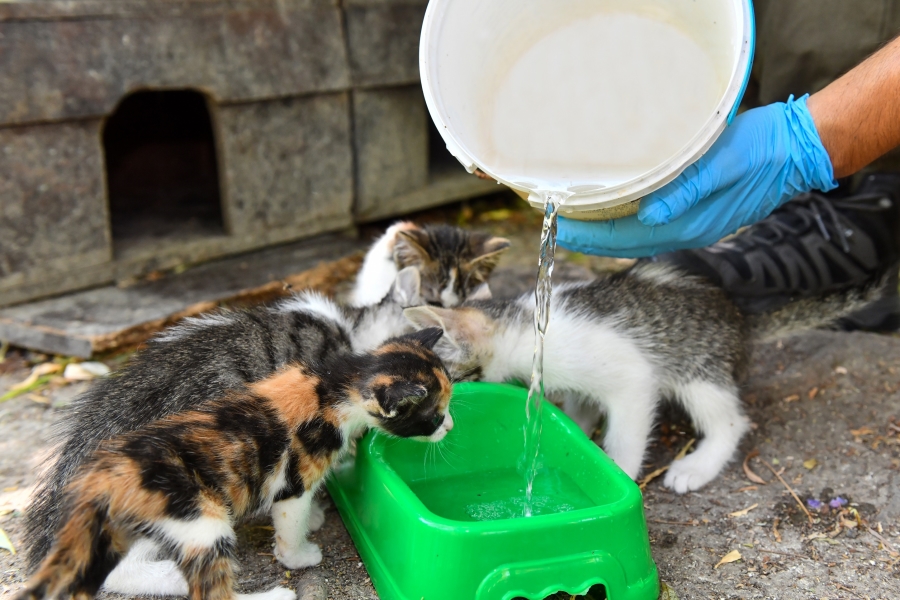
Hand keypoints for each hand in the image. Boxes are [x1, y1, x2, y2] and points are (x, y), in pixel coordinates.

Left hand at [557, 95, 836, 257]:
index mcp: (685, 224)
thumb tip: (648, 215)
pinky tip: (611, 212)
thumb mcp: (721, 164)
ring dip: (601, 232)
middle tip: (551, 222)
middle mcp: (683, 232)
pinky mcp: (696, 216)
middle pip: (620, 243)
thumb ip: (685, 191)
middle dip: (584, 236)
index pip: (620, 237)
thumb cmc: (760, 151)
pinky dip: (622, 224)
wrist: (797, 152)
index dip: (584, 234)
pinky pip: (648, 228)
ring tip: (573, 219)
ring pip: (632, 238)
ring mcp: (690, 226)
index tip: (554, 223)